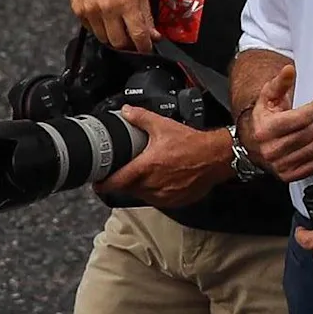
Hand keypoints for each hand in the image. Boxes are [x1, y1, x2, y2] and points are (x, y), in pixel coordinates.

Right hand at [66, 0, 154, 50]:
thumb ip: (146, 13)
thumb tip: (153, 34)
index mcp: (126, 0)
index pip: (138, 35)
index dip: (144, 47)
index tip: (146, 49)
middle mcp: (107, 7)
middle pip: (119, 43)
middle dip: (128, 45)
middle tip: (131, 37)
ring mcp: (91, 11)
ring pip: (104, 40)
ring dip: (113, 37)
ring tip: (116, 22)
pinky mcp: (79, 12)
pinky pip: (92, 30)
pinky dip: (99, 28)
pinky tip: (103, 15)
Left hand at [100, 109, 233, 208]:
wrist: (216, 157)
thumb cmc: (192, 144)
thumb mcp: (163, 125)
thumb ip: (140, 118)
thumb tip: (127, 111)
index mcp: (146, 168)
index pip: (117, 182)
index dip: (103, 185)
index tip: (97, 183)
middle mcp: (153, 185)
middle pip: (128, 189)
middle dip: (124, 182)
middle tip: (124, 172)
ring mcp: (164, 196)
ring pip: (143, 195)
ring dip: (140, 187)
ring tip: (145, 174)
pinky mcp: (175, 201)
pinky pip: (158, 200)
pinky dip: (155, 192)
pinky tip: (161, 180)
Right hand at [239, 64, 312, 182]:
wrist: (251, 143)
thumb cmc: (263, 118)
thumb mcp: (268, 97)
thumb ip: (280, 82)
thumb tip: (289, 70)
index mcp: (265, 129)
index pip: (299, 119)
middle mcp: (271, 150)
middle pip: (310, 133)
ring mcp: (280, 165)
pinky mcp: (289, 175)